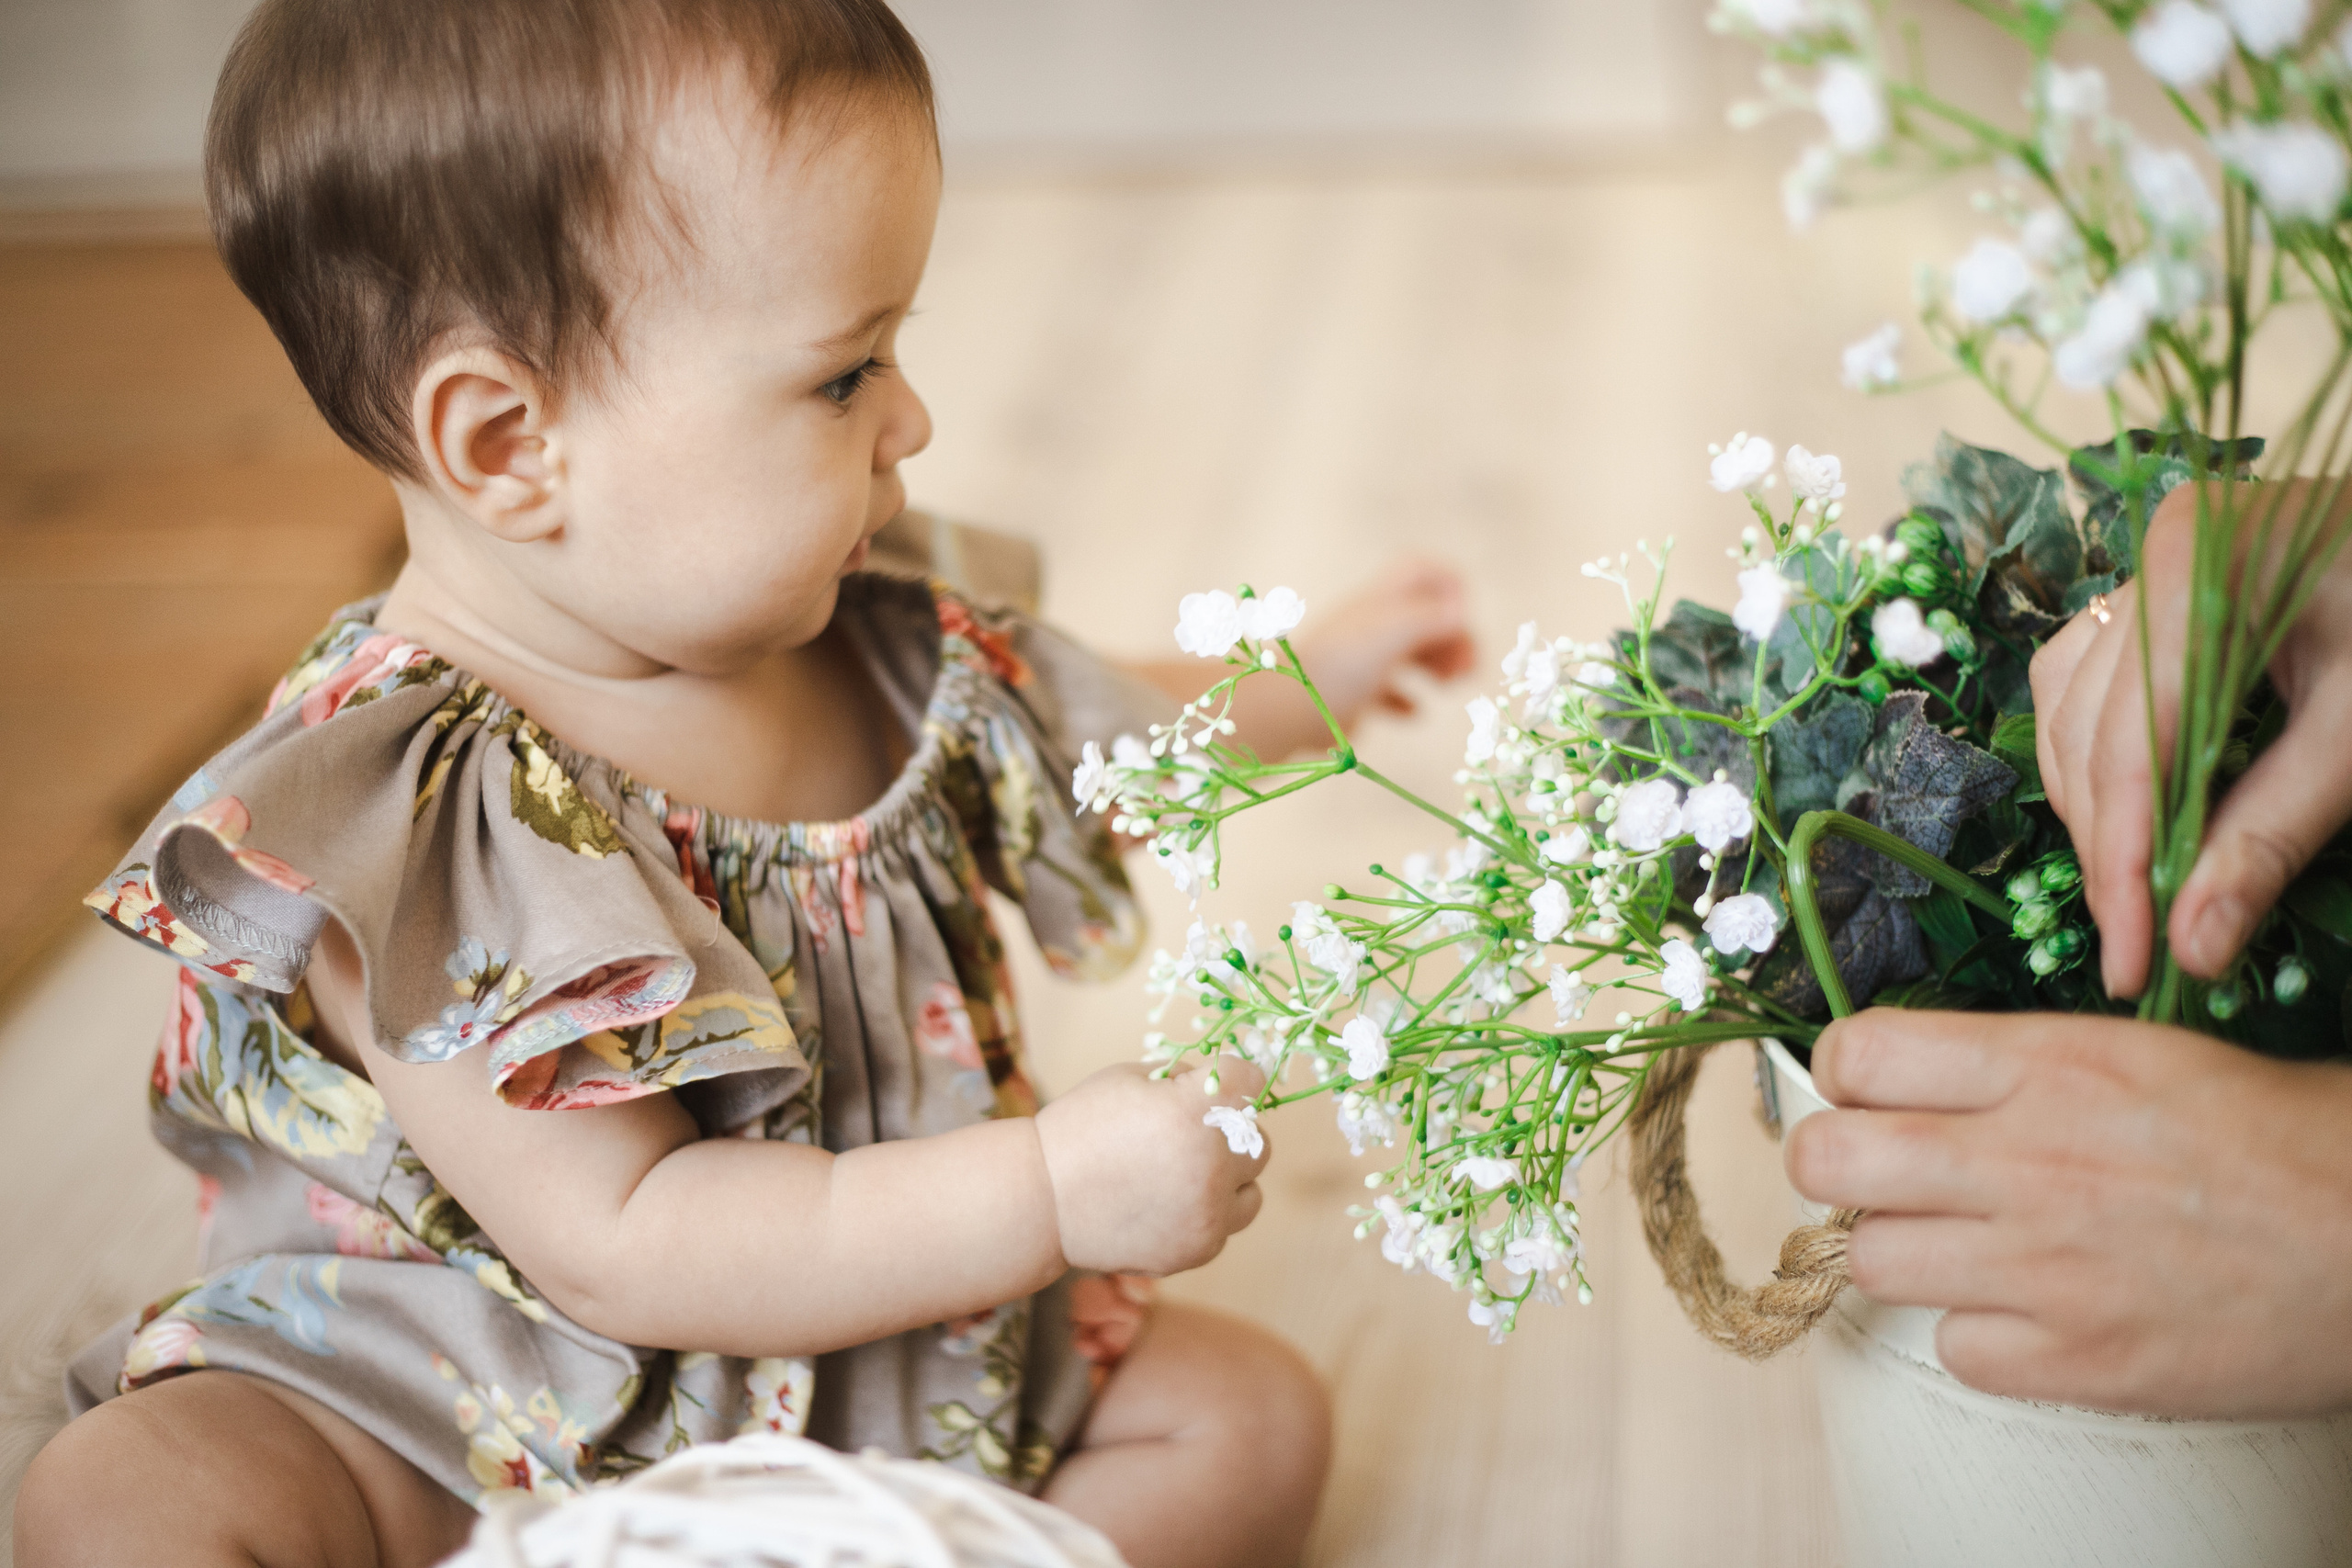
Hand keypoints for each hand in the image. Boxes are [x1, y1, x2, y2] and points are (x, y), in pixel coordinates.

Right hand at [1034, 1058, 1269, 1276]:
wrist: (1042, 1199)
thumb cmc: (1082, 1127)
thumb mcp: (1130, 1078)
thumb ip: (1185, 1080)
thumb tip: (1224, 1088)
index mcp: (1194, 1111)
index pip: (1250, 1080)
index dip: (1231, 1078)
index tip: (1213, 1086)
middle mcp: (1211, 1165)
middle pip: (1258, 1140)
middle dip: (1229, 1134)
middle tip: (1187, 1136)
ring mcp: (1208, 1214)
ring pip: (1251, 1190)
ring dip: (1227, 1180)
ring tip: (1181, 1176)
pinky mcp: (1199, 1249)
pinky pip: (1225, 1225)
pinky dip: (1205, 1214)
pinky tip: (1165, 1205)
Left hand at [1135, 558, 1475, 760]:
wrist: (1287, 711)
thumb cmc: (1340, 667)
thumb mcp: (1393, 632)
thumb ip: (1430, 618)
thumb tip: (1460, 614)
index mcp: (1380, 603)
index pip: (1420, 571)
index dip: (1449, 585)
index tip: (1461, 619)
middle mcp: (1368, 625)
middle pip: (1423, 616)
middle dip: (1453, 637)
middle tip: (1465, 670)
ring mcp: (1358, 660)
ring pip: (1408, 652)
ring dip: (1437, 665)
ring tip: (1447, 686)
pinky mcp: (1349, 695)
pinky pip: (1385, 692)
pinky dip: (1406, 700)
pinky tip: (1413, 713)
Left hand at [1785, 1007, 2351, 1417]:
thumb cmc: (2267, 1139)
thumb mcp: (2129, 1053)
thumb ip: (2006, 1067)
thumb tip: (1900, 1082)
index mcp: (2044, 1066)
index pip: (1857, 1054)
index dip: (1845, 1076)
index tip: (1868, 1093)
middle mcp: (2027, 1160)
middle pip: (1827, 1159)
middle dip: (1835, 1164)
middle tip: (1879, 1175)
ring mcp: (2045, 1267)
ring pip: (1870, 1259)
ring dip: (1904, 1253)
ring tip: (1963, 1245)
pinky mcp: (2077, 1359)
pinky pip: (1953, 1349)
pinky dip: (1980, 1336)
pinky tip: (2030, 1311)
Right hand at [2032, 480, 2351, 994]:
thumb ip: (2275, 833)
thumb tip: (2193, 948)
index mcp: (2198, 572)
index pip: (2129, 747)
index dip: (2122, 866)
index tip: (2131, 965)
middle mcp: (2149, 560)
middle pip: (2088, 739)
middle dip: (2111, 854)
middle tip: (2143, 951)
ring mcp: (2143, 573)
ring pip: (2067, 719)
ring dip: (2097, 815)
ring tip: (2142, 894)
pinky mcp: (2151, 597)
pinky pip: (2083, 690)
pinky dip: (2100, 764)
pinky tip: (2139, 815)